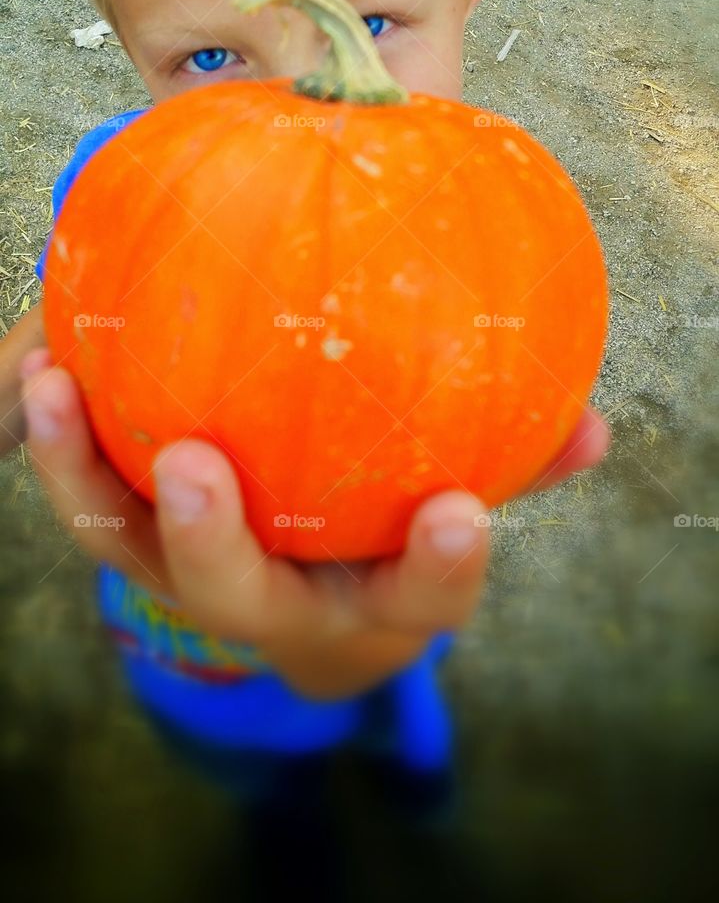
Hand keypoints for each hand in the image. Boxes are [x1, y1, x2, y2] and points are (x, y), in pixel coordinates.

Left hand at [20, 347, 609, 696]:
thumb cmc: (392, 546)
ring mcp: (199, 579)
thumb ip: (519, 465)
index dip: (438, 566)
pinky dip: (65, 443)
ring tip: (53, 387)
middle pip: (240, 600)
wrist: (313, 616)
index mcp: (374, 604)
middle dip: (215, 544)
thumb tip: (590, 425)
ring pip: (133, 551)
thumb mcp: (454, 514)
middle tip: (196, 464)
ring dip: (84, 476)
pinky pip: (95, 498)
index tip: (458, 512)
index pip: (419, 597)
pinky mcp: (145, 544)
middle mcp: (280, 607)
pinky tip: (51, 360)